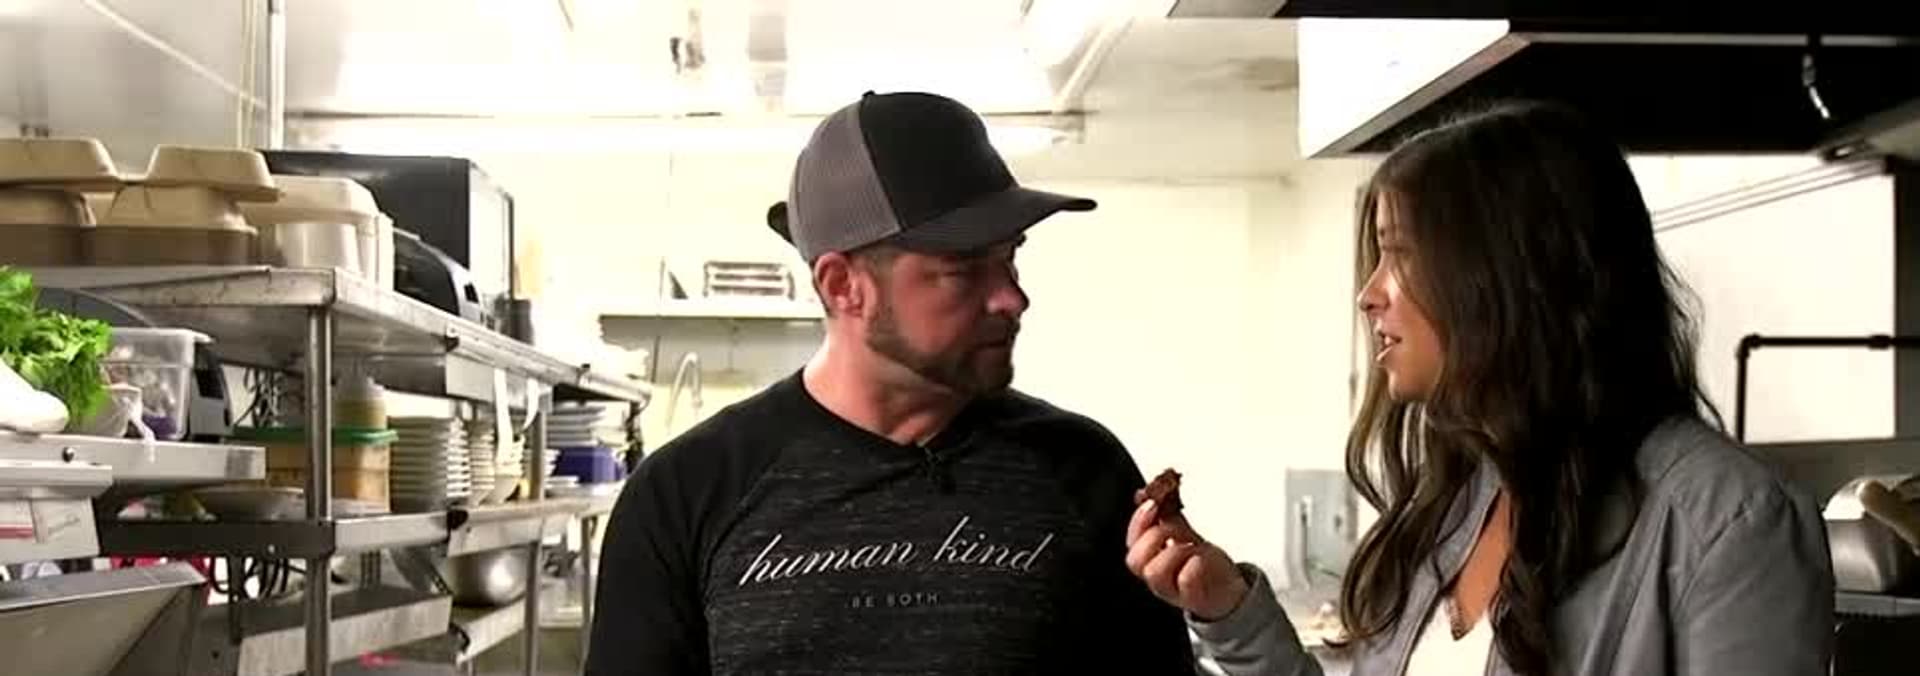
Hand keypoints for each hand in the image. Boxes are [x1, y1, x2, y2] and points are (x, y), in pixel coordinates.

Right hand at [1125, 498, 1249, 620]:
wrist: (1227, 591)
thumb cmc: (1204, 565)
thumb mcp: (1184, 535)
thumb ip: (1169, 516)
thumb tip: (1159, 489)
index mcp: (1152, 562)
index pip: (1132, 543)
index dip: (1138, 522)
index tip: (1152, 503)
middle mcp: (1157, 578)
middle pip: (1136, 561)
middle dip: (1153, 537)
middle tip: (1175, 530)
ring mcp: (1173, 590)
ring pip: (1155, 572)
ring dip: (1174, 551)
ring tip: (1192, 545)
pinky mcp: (1193, 596)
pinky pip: (1186, 579)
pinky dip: (1193, 563)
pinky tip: (1201, 557)